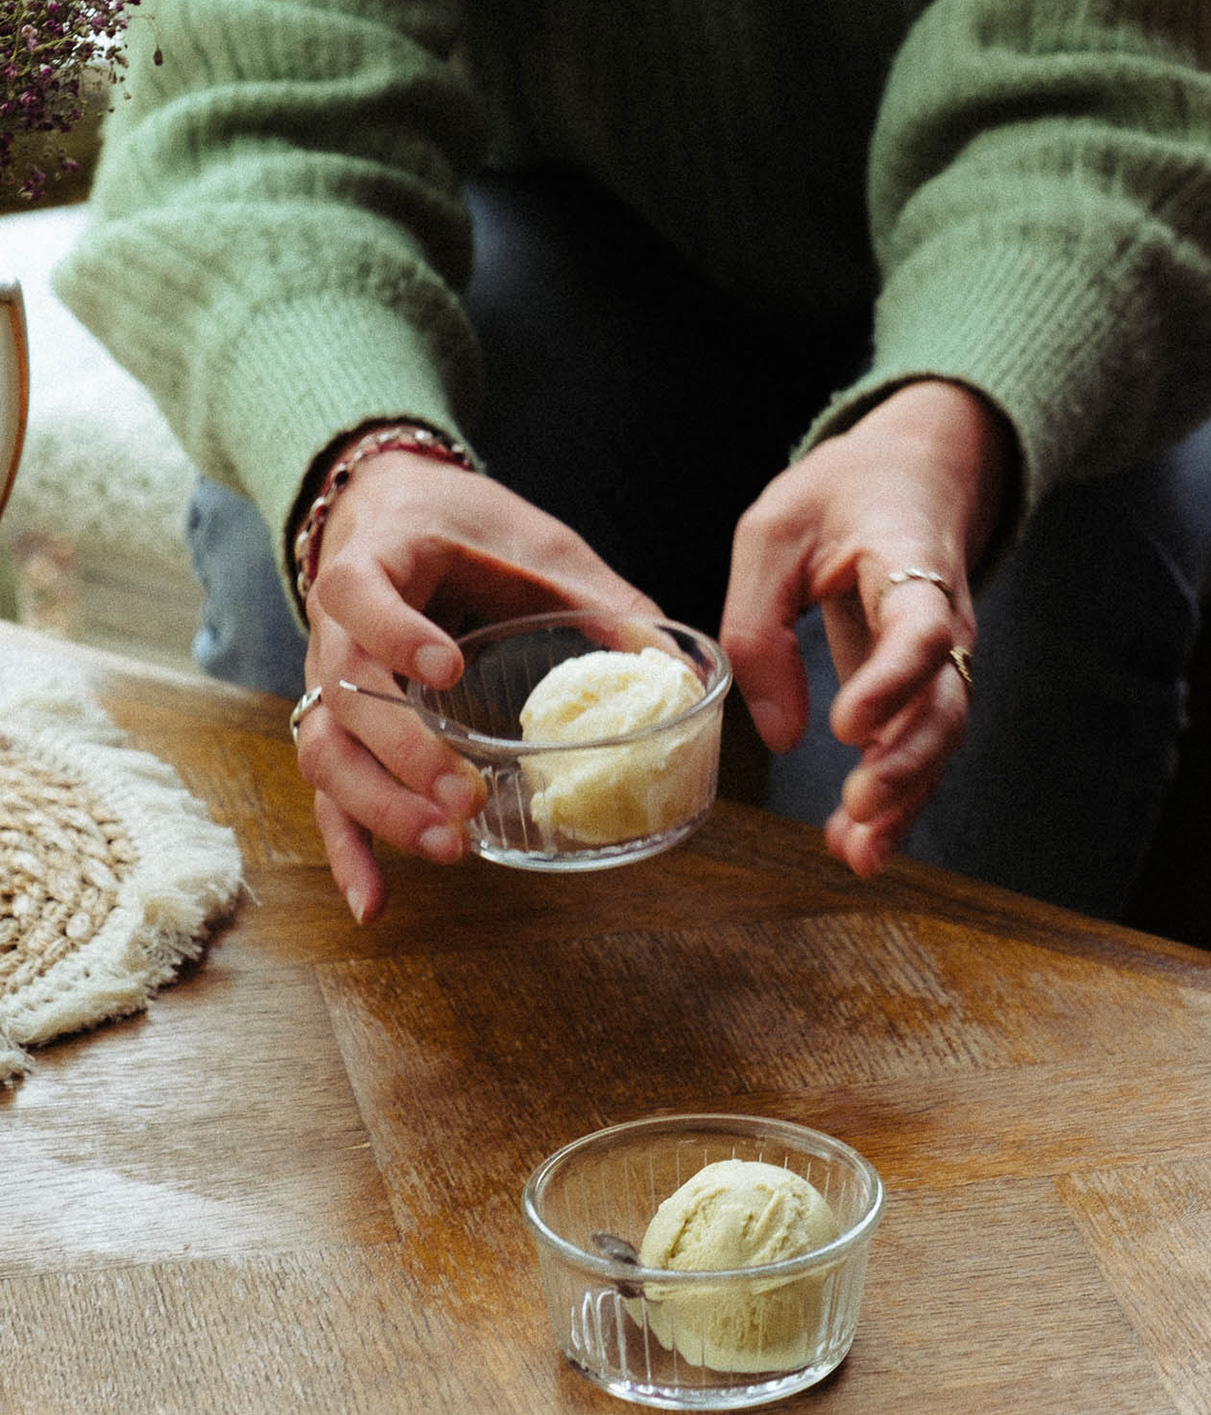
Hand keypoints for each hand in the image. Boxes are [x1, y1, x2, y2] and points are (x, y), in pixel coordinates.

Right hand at [294, 451, 657, 921]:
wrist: (388, 509)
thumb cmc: (464, 526)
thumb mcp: (538, 549)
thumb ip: (603, 601)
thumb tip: (679, 669)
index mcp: (374, 562)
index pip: (360, 596)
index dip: (397, 632)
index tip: (448, 665)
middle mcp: (333, 631)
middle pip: (342, 698)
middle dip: (406, 754)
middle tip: (470, 796)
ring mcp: (328, 688)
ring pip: (327, 756)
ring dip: (384, 809)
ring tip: (449, 846)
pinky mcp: (340, 731)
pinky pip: (329, 797)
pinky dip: (352, 853)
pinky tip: (377, 905)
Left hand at [722, 380, 1012, 877]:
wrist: (916, 475)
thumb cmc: (841, 496)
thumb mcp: (772, 533)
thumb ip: (760, 626)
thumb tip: (776, 732)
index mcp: (910, 564)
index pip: (922, 630)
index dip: (891, 682)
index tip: (848, 728)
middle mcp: (944, 621)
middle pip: (945, 703)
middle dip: (906, 764)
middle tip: (858, 807)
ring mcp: (942, 661)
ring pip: (938, 741)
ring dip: (903, 802)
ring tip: (856, 851)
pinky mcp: (923, 689)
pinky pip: (919, 750)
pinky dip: (895, 802)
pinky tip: (857, 845)